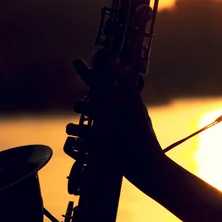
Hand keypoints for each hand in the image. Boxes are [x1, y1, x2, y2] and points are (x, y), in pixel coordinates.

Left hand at [68, 57, 164, 185]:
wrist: (148, 166)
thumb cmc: (145, 139)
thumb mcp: (141, 115)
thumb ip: (131, 98)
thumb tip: (122, 80)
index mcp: (135, 102)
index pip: (123, 76)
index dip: (112, 64)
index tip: (103, 55)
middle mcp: (123, 109)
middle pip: (98, 84)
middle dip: (84, 71)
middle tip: (76, 61)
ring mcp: (110, 124)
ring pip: (82, 105)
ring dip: (80, 105)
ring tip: (79, 106)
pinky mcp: (98, 140)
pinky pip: (75, 129)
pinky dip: (73, 130)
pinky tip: (73, 130)